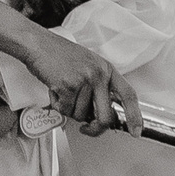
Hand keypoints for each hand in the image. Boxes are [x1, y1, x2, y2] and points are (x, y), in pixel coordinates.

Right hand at [23, 29, 141, 136]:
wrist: (38, 44)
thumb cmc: (59, 55)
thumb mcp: (88, 65)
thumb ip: (98, 86)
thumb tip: (102, 113)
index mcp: (107, 69)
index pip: (128, 95)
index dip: (135, 116)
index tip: (136, 131)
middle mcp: (99, 75)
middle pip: (105, 116)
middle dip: (95, 128)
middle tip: (86, 129)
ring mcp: (84, 81)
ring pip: (80, 115)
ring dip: (69, 109)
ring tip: (62, 90)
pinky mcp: (68, 86)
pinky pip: (65, 110)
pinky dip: (57, 105)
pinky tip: (54, 89)